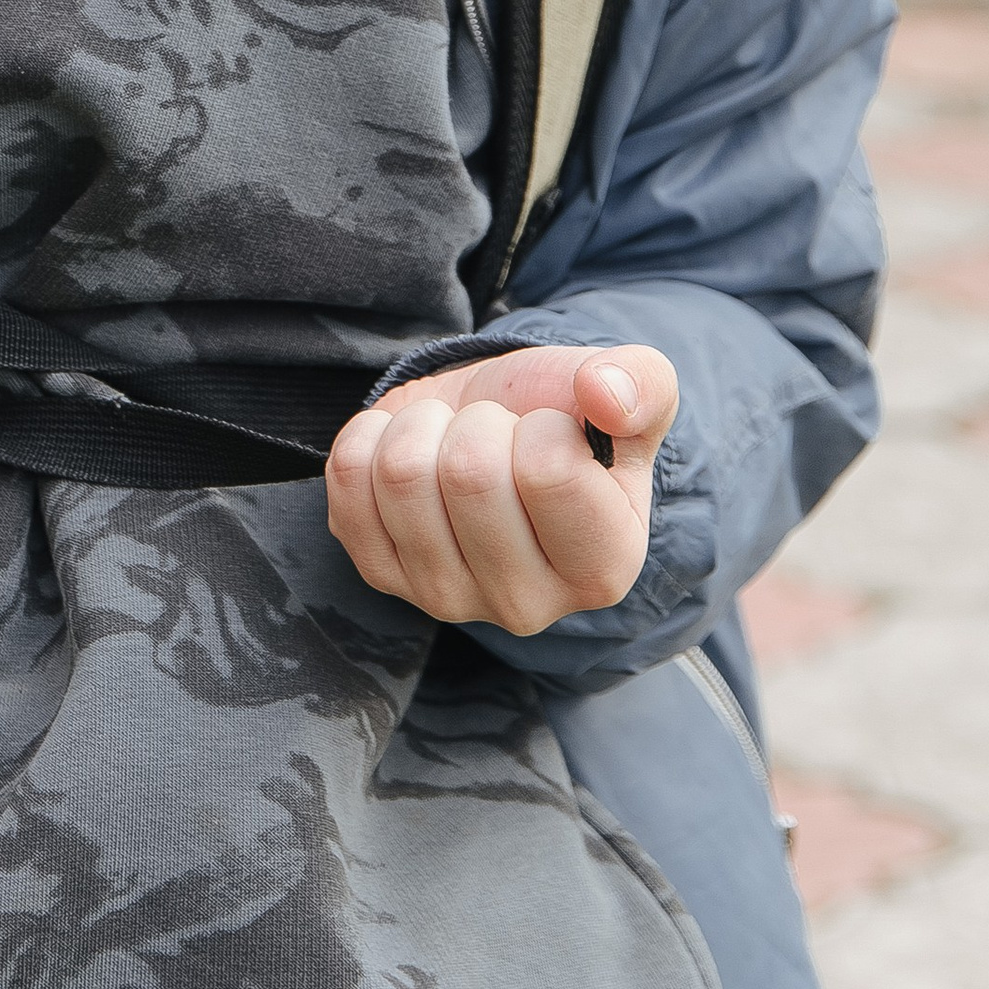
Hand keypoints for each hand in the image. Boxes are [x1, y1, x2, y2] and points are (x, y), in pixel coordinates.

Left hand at [325, 344, 676, 635]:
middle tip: (496, 434)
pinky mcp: (381, 574)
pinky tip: (413, 452)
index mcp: (605, 566)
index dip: (542, 424)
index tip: (550, 434)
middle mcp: (529, 605)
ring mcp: (447, 597)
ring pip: (402, 474)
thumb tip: (603, 394)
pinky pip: (349, 479)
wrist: (496, 427)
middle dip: (479, 421)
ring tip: (454, 439)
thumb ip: (640, 383)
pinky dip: (373, 436)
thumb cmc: (563, 416)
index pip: (548, 471)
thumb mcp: (624, 389)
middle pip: (468, 473)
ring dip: (424, 426)